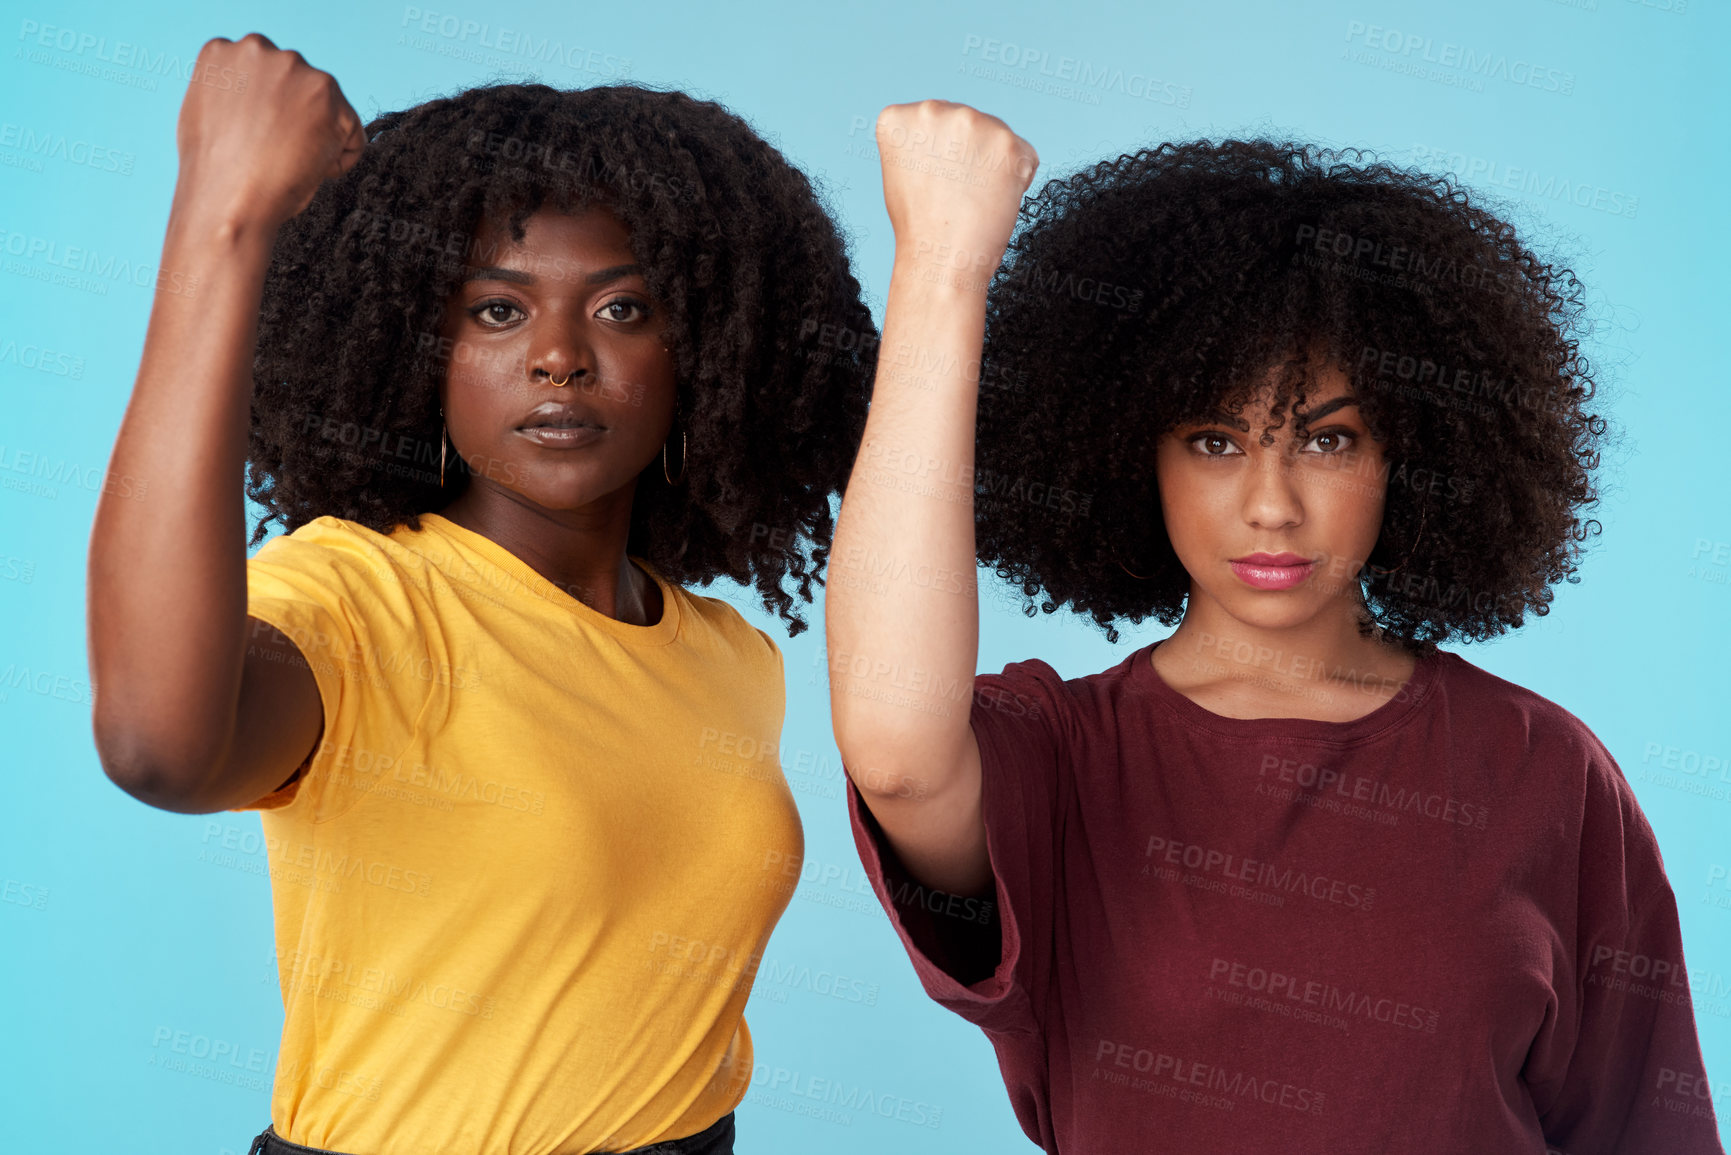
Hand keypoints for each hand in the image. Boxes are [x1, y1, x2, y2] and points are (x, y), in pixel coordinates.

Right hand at [175, 33, 365, 229]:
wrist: (229, 201)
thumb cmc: (215, 174)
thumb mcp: (205, 116)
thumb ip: (230, 94)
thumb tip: (248, 96)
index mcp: (222, 51)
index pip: (263, 77)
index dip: (266, 116)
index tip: (256, 141)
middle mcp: (257, 48)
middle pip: (298, 87)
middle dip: (296, 120)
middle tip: (274, 154)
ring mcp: (294, 68)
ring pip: (327, 108)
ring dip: (318, 138)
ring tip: (287, 163)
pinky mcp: (328, 94)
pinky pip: (352, 134)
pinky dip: (339, 160)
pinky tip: (308, 171)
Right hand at [874, 100, 1037, 285]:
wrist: (941, 260)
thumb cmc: (920, 226)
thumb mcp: (901, 171)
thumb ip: (921, 142)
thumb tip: (951, 135)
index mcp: (899, 118)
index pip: (933, 122)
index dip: (936, 156)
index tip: (929, 182)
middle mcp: (933, 111)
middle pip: (966, 126)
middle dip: (968, 155)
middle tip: (954, 195)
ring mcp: (972, 122)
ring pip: (996, 138)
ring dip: (993, 166)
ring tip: (973, 199)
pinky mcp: (1007, 142)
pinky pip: (1024, 155)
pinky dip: (1017, 178)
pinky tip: (995, 199)